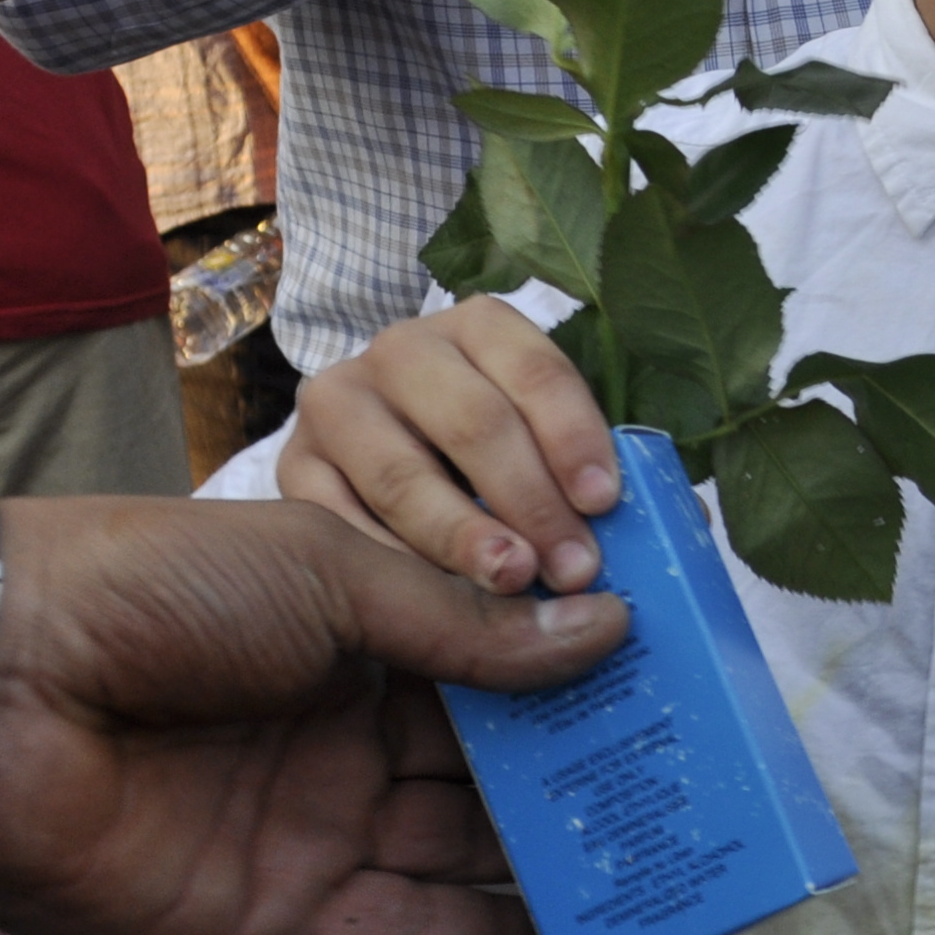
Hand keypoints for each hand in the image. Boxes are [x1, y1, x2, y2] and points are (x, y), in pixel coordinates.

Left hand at [0, 493, 626, 934]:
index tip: (677, 681)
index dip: (573, 669)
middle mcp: (342, 728)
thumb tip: (606, 639)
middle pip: (487, 759)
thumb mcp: (331, 575)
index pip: (488, 655)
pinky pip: (411, 933)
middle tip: (700, 781)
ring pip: (465, 849)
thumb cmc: (159, 591)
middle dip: (582, 768)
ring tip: (670, 857)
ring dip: (558, 854)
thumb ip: (467, 627)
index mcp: (350, 627)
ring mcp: (318, 824)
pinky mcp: (288, 914)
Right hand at [282, 297, 624, 593]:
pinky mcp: (292, 463)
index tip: (603, 504)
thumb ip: (573, 467)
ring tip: (511, 585)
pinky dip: (392, 566)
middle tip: (572, 570)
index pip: (536, 371)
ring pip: (403, 475)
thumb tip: (642, 526)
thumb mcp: (530, 430)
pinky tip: (433, 607)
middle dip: (530, 501)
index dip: (574, 438)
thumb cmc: (482, 450)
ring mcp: (339, 403)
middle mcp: (403, 350)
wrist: (371, 446)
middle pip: (474, 422)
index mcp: (478, 327)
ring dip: (463, 538)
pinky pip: (342, 522)